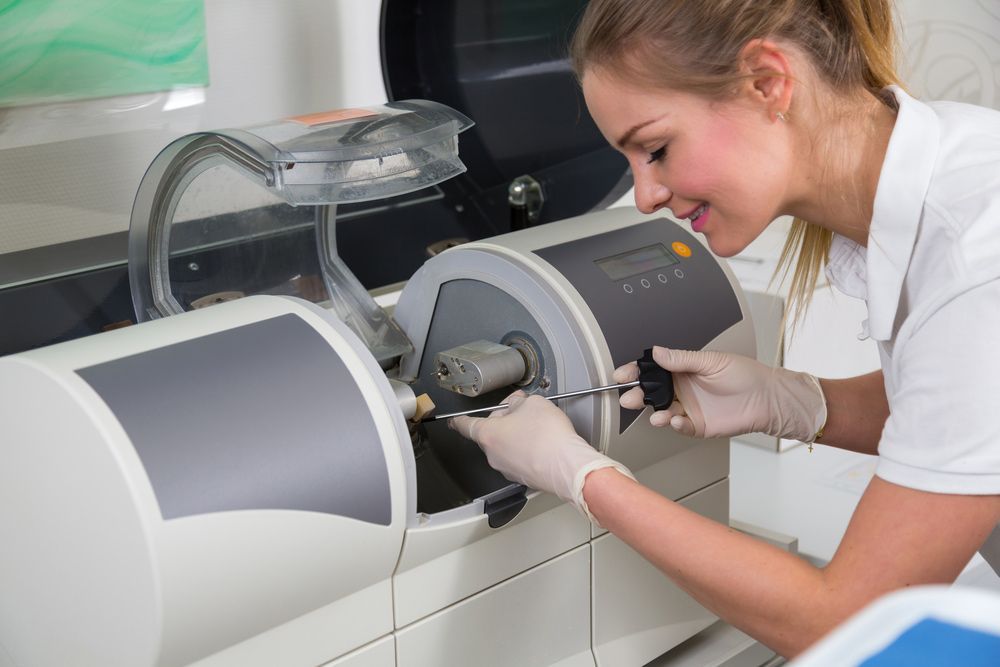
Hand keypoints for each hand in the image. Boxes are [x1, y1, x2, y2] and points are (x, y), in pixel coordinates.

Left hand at [449, 390, 633, 519]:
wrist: (568, 467)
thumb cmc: (549, 437)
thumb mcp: (533, 404)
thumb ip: (518, 402)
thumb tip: (516, 405)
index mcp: (488, 435)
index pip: (465, 425)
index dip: (459, 421)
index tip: (454, 421)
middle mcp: (493, 455)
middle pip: (491, 434)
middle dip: (504, 422)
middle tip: (523, 412)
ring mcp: (508, 469)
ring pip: (506, 447)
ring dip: (518, 437)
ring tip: (540, 429)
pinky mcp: (524, 478)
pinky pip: (521, 460)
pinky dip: (529, 451)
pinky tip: (545, 444)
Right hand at [613, 346, 825, 440]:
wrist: (767, 399)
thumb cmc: (745, 375)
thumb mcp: (711, 361)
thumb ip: (682, 359)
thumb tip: (658, 352)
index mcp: (683, 370)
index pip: (653, 370)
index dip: (636, 372)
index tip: (622, 374)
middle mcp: (682, 389)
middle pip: (652, 393)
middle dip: (637, 395)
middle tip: (629, 398)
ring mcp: (689, 407)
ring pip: (662, 411)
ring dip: (655, 413)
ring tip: (656, 415)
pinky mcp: (697, 425)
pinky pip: (680, 426)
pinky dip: (675, 424)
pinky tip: (676, 419)